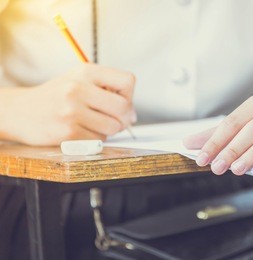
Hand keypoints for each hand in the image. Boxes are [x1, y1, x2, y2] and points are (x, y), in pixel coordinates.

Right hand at [1, 64, 135, 145]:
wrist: (21, 111)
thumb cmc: (57, 96)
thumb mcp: (80, 80)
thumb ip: (108, 90)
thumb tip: (133, 116)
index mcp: (86, 71)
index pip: (128, 81)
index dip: (129, 95)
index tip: (121, 101)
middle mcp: (78, 88)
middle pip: (124, 107)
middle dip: (124, 117)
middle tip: (114, 119)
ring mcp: (72, 111)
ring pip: (113, 127)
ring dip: (108, 129)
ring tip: (92, 123)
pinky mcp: (68, 132)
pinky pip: (98, 140)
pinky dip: (95, 138)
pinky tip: (81, 130)